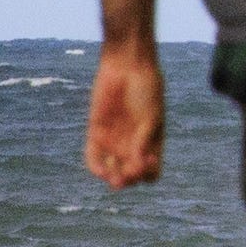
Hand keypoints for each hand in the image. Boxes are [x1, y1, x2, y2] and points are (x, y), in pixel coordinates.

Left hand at [86, 45, 165, 188]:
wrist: (127, 68)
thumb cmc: (146, 90)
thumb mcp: (150, 116)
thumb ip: (143, 140)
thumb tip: (138, 164)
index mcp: (152, 143)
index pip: (151, 172)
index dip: (149, 173)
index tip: (148, 161)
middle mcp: (133, 145)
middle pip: (130, 174)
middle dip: (129, 178)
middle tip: (127, 173)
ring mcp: (114, 140)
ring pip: (112, 169)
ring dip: (114, 177)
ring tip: (114, 177)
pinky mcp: (96, 133)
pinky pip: (94, 157)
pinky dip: (97, 167)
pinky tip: (102, 170)